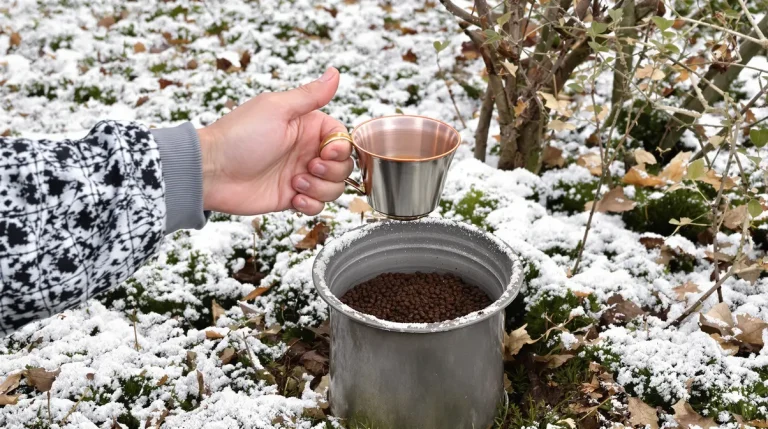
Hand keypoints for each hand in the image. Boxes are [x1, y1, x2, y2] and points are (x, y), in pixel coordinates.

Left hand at [197, 67, 352, 215]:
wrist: (211, 172)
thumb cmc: (239, 136)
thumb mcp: (277, 109)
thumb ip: (310, 95)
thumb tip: (335, 72)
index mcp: (306, 127)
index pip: (342, 138)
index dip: (341, 148)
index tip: (326, 152)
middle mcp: (306, 151)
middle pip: (343, 165)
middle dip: (332, 170)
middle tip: (309, 166)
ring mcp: (300, 175)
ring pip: (334, 187)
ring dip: (321, 188)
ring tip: (296, 183)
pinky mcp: (291, 197)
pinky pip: (318, 206)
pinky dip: (311, 205)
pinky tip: (293, 198)